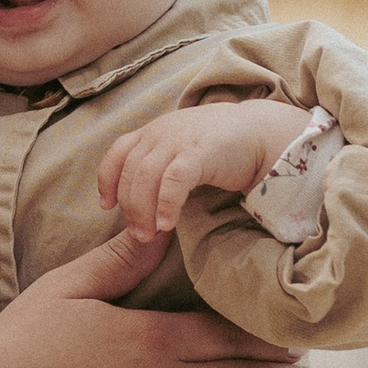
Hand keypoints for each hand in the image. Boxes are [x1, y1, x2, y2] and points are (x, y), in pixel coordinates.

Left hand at [99, 100, 309, 236]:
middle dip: (129, 207)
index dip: (107, 181)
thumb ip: (161, 166)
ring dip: (143, 211)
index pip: (118, 153)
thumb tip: (142, 203)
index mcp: (154, 132)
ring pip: (146, 178)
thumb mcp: (183, 150)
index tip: (107, 206)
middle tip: (137, 235)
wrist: (261, 133)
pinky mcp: (200, 152)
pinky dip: (165, 204)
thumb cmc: (222, 148)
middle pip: (130, 173)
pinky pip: (173, 180)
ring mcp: (179, 140)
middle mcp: (161, 133)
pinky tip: (167, 225)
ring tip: (149, 236)